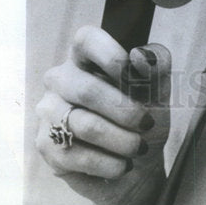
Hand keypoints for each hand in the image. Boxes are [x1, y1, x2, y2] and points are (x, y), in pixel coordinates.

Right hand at [36, 26, 171, 204]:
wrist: (138, 165)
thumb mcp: (160, 90)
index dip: (110, 54)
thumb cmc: (145, 118)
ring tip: (140, 148)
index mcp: (87, 57)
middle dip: (125, 111)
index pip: (86, 39)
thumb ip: (156, 66)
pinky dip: (108, 163)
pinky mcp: (46, 145)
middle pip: (87, 90)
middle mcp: (61, 79)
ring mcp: (49, 112)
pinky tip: (123, 165)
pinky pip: (76, 155)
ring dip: (121, 141)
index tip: (133, 75)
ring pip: (84, 126)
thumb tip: (140, 55)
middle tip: (147, 123)